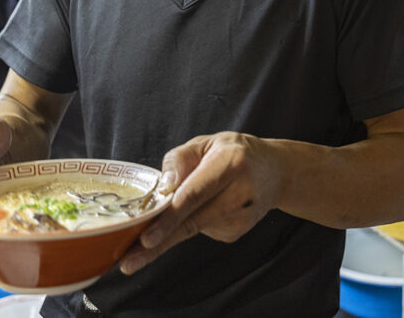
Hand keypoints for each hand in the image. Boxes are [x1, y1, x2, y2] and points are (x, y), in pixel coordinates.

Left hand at [118, 131, 283, 274]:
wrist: (275, 171)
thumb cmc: (232, 153)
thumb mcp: (205, 143)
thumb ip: (178, 159)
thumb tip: (163, 188)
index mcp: (231, 163)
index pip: (194, 195)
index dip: (169, 218)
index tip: (146, 238)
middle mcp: (240, 192)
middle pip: (191, 222)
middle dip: (157, 244)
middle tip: (128, 262)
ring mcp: (241, 218)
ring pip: (193, 229)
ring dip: (168, 231)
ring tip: (165, 216)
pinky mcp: (237, 232)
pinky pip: (201, 231)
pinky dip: (191, 222)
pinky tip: (204, 206)